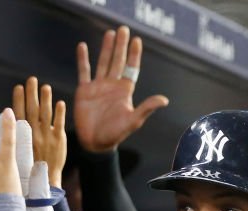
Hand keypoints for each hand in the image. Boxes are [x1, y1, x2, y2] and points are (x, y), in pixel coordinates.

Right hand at [13, 77, 66, 187]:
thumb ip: (3, 137)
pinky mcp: (58, 140)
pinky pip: (59, 124)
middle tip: (31, 79)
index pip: (19, 114)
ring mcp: (46, 137)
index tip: (18, 87)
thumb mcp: (11, 155)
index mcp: (21, 137)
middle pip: (32, 110)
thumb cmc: (26, 170)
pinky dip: (60, 113)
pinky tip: (60, 102)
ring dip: (45, 100)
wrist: (43, 183)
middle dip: (31, 94)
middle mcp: (33, 135)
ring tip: (45, 87)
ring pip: (46, 114)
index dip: (19, 100)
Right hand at [74, 26, 168, 152]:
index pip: (131, 68)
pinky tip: (83, 46)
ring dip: (106, 48)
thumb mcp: (133, 121)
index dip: (134, 54)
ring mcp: (98, 87)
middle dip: (121, 45)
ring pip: (103, 63)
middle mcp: (112, 86)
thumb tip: (164, 100)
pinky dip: (83, 59)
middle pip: (118, 61)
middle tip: (123, 29)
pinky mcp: (84, 91)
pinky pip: (84, 72)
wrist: (95, 144)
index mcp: (124, 91)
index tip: (137, 40)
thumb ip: (146, 108)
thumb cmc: (115, 134)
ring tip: (110, 33)